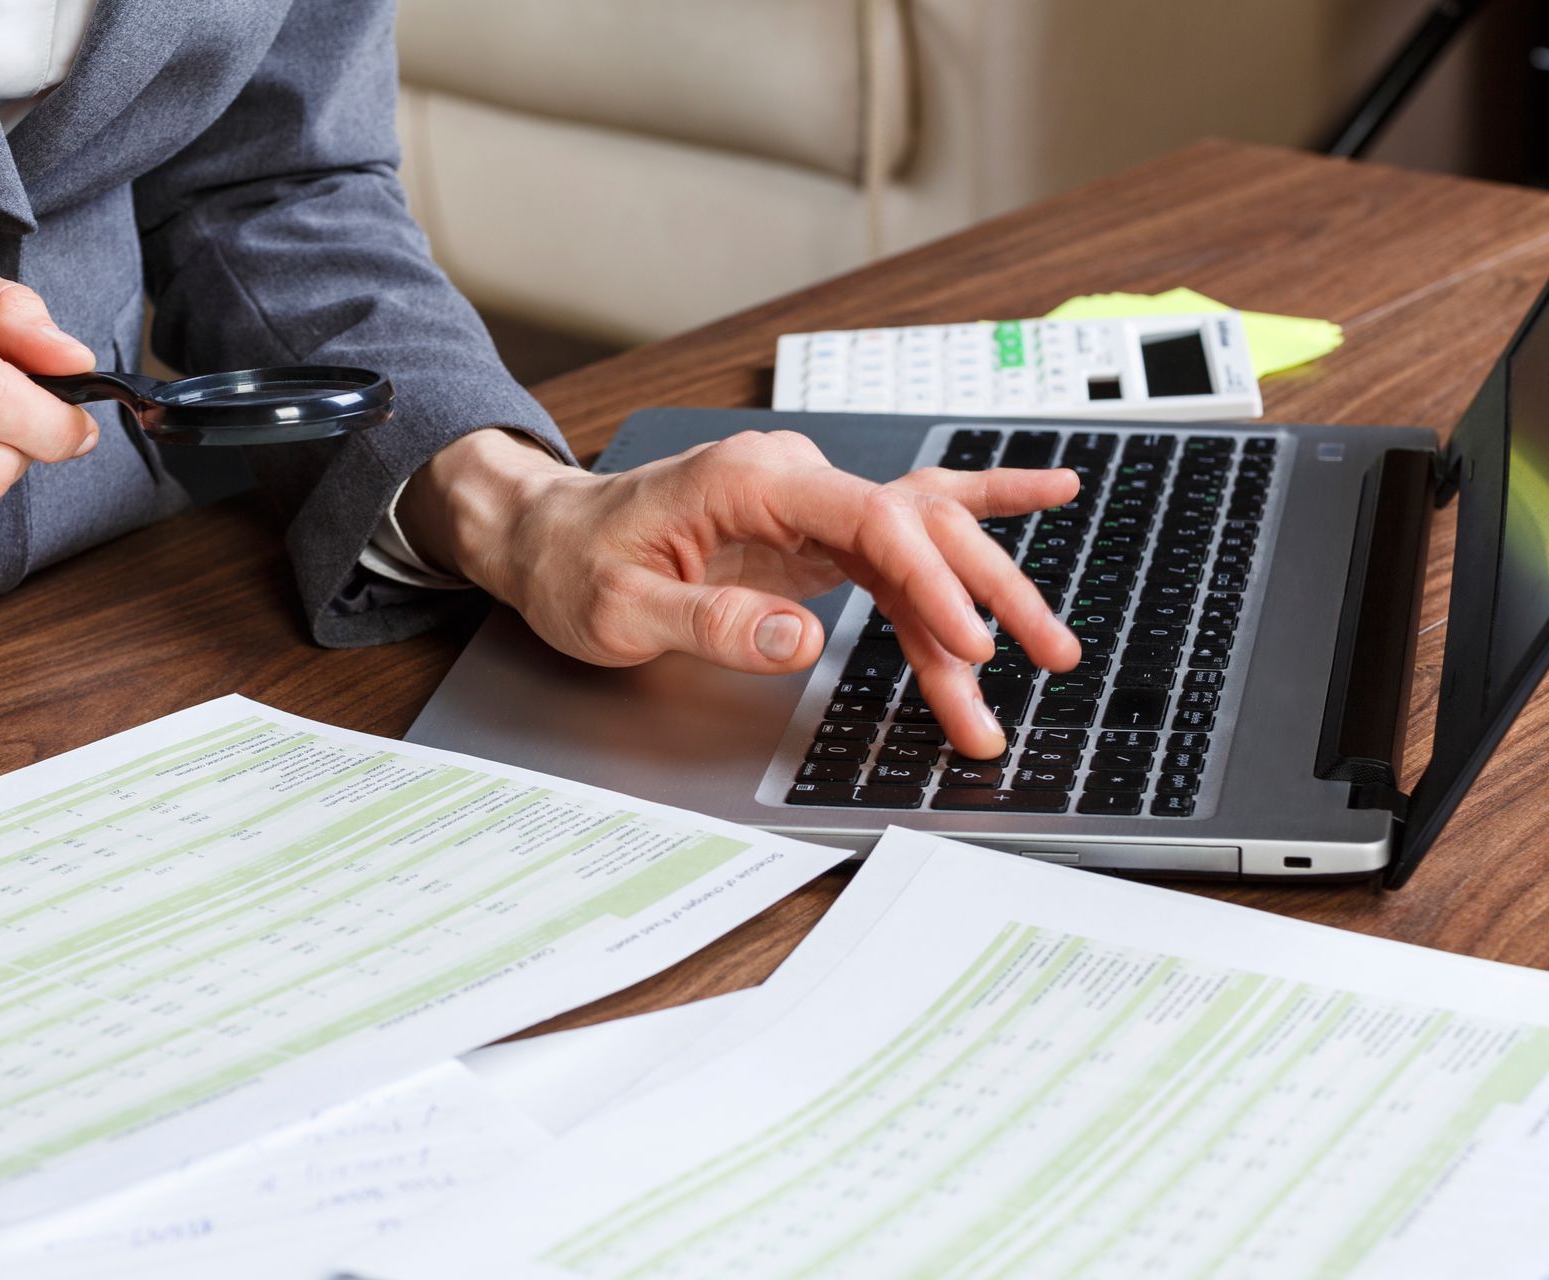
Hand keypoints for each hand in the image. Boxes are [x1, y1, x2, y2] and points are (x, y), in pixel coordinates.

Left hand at [399, 429, 1080, 758]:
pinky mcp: (813, 534)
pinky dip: (970, 532)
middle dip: (986, 594)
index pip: (870, 522)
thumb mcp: (624, 609)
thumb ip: (714, 622)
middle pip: (917, 526)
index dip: (930, 583)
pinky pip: (903, 534)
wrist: (548, 537)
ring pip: (920, 542)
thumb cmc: (575, 565)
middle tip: (1045, 655)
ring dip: (979, 600)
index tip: (969, 641)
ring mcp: (808, 504)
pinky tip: (1042, 496)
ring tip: (1046, 653)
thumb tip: (801, 640)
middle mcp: (792, 479)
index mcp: (750, 481)